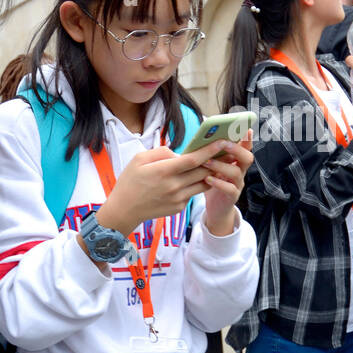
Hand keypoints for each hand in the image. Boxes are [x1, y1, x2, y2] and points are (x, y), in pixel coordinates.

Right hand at [94, 142, 226, 233]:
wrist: (124, 210)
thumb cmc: (130, 181)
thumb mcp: (139, 159)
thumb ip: (161, 152)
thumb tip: (179, 154)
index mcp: (164, 171)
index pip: (193, 159)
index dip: (209, 150)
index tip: (221, 141)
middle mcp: (174, 186)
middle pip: (203, 171)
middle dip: (217, 160)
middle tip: (227, 151)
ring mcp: (178, 199)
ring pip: (203, 184)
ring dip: (211, 173)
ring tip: (218, 163)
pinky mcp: (179, 208)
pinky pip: (193, 193)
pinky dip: (197, 185)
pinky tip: (197, 178)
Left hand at [200, 130, 254, 235]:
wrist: (216, 209)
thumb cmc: (212, 183)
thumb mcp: (212, 166)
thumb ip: (211, 154)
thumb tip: (200, 138)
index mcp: (236, 162)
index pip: (245, 147)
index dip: (247, 139)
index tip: (246, 129)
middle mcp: (240, 171)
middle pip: (247, 158)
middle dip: (236, 149)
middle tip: (223, 143)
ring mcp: (238, 184)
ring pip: (236, 172)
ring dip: (221, 165)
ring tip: (206, 162)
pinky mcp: (232, 196)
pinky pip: (230, 188)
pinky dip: (219, 183)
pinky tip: (208, 179)